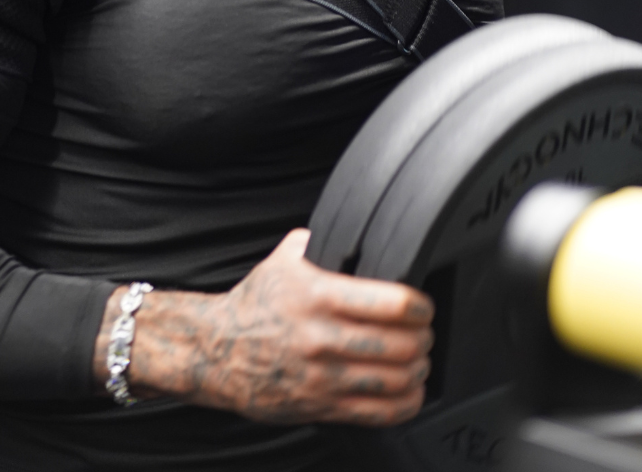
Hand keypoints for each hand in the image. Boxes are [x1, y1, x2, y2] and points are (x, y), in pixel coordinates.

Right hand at [93, 228, 433, 425]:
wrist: (218, 350)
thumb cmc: (255, 303)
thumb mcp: (283, 259)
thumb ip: (320, 241)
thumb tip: (352, 227)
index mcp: (318, 296)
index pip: (390, 303)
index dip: (419, 305)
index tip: (422, 304)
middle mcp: (322, 338)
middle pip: (400, 345)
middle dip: (423, 337)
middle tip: (424, 330)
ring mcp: (323, 377)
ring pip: (395, 381)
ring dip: (417, 369)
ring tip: (417, 358)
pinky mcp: (321, 407)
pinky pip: (378, 413)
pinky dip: (405, 402)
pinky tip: (408, 389)